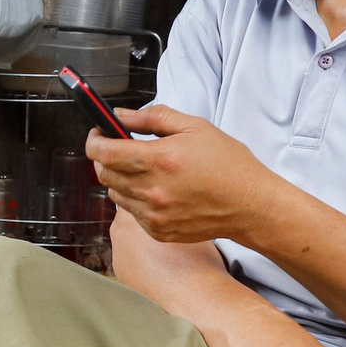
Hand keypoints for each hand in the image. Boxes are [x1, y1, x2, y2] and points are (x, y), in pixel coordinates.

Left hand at [86, 105, 282, 245]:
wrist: (250, 204)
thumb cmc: (228, 164)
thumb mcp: (193, 127)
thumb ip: (152, 117)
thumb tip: (120, 116)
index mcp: (158, 160)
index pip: (103, 152)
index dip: (95, 140)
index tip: (99, 133)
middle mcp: (151, 190)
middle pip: (103, 173)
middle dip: (105, 157)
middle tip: (119, 148)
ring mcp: (153, 215)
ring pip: (114, 193)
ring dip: (120, 179)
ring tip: (142, 170)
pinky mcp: (158, 231)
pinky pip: (131, 213)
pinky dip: (136, 199)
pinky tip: (157, 190)